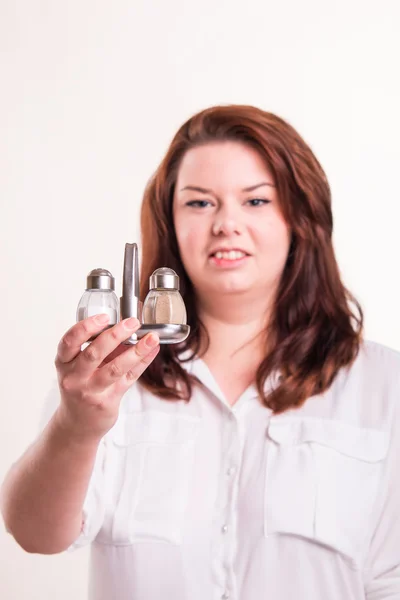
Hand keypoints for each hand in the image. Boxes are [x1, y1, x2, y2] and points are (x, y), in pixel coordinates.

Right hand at [54, 315, 158, 440]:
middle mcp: (74, 378)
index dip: (86, 328)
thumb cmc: (79, 387)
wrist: (78, 424)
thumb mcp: (77, 367)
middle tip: (132, 322)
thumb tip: (125, 325)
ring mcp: (90, 391)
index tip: (104, 317)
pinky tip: (152, 351)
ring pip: (115, 368)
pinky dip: (142, 362)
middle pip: (94, 353)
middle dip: (115, 335)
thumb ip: (96, 347)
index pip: (69, 342)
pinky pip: (129, 378)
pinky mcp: (107, 402)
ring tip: (151, 338)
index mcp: (64, 363)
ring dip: (136, 351)